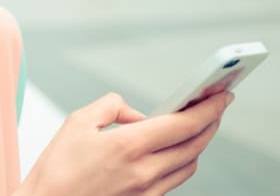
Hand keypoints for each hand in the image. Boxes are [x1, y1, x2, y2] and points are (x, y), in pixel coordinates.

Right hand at [17, 91, 232, 195]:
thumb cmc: (56, 169)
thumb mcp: (78, 122)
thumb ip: (113, 106)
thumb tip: (136, 113)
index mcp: (128, 146)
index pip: (185, 124)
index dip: (210, 107)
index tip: (223, 94)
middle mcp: (143, 173)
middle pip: (195, 145)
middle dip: (211, 122)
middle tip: (216, 104)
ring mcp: (146, 193)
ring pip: (189, 165)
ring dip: (198, 143)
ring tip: (197, 124)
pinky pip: (174, 180)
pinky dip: (181, 161)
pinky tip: (174, 149)